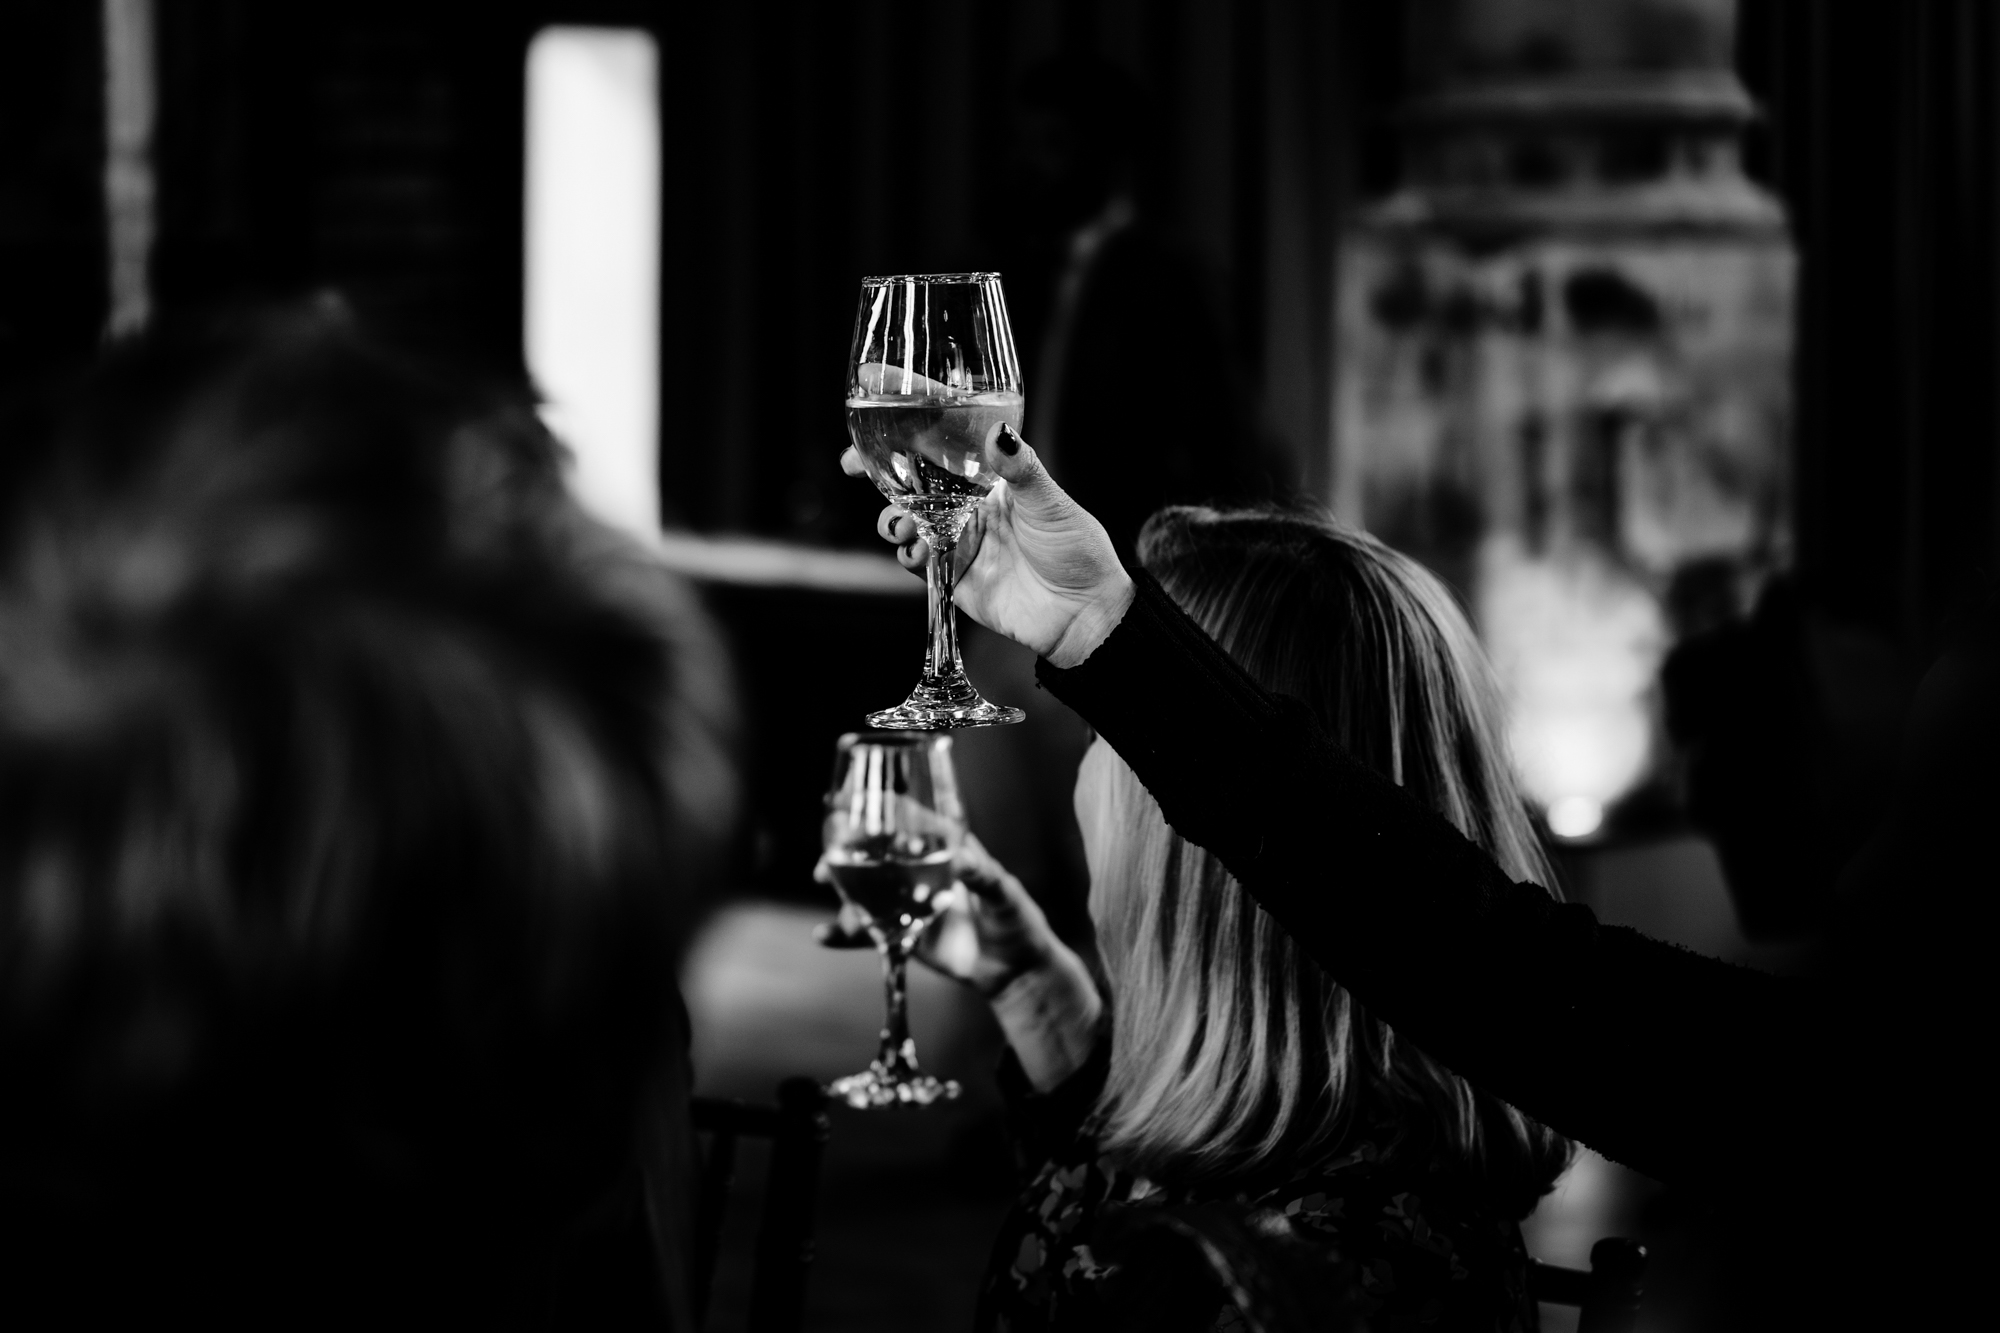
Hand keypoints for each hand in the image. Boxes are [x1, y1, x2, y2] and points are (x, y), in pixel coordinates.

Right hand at [814, 833, 1064, 996]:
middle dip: (847, 855)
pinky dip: (845, 935)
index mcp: (948, 850)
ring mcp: (909, 902)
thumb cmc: (1017, 921)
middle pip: (878, 854)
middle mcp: (922, 871)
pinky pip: (870, 932)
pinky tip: (823, 936)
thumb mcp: (1006, 896)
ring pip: (867, 891)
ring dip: (843, 894)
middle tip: (826, 864)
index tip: (850, 805)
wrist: (1014, 970)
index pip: (911, 822)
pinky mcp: (903, 933)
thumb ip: (985, 878)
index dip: (883, 811)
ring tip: (834, 905)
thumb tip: (965, 862)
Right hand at [843, 424, 1135, 667]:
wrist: (1084, 613)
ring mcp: (958, 539)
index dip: (906, 424)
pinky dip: (907, 554)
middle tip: (852, 464)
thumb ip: (1020, 468)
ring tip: (898, 523)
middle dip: (876, 469)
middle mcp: (968, 504)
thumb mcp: (1050, 502)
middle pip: (910, 479)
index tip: (876, 400)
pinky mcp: (952, 576)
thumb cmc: (1077, 550)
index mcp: (989, 477)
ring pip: (905, 518)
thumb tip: (998, 432)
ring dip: (890, 516)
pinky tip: (917, 552)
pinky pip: (916, 561)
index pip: (941, 441)